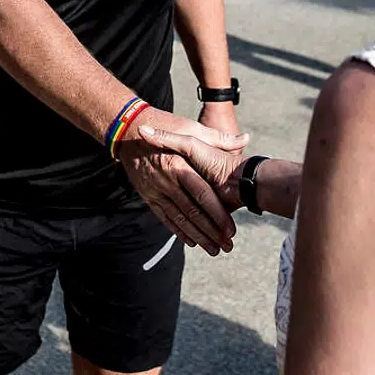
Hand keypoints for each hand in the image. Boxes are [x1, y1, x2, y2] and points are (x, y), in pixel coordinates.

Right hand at [116, 107, 246, 255]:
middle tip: (227, 247)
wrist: (129, 129)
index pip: (203, 196)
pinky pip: (165, 217)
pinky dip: (178, 230)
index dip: (217, 215)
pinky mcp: (149, 195)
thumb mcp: (191, 128)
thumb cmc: (166, 125)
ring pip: (180, 219)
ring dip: (197, 237)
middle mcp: (167, 181)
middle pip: (193, 213)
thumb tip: (246, 138)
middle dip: (211, 233)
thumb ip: (219, 138)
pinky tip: (191, 241)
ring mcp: (156, 190)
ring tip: (214, 250)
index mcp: (180, 166)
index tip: (230, 230)